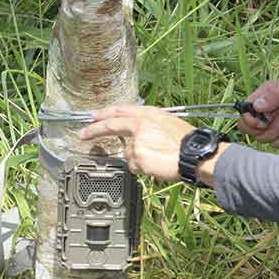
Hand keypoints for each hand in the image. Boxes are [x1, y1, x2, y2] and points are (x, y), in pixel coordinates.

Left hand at [78, 105, 193, 180]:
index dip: (105, 113)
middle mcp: (141, 123)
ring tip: (158, 160)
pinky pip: (135, 166)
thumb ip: (151, 126)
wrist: (195, 154)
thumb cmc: (188, 143)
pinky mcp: (137, 155)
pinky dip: (144, 168)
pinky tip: (157, 166)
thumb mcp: (170, 124)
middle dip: (94, 129)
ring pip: (129, 152)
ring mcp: (137, 139)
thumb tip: (139, 136)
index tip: (93, 116)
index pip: (121, 110)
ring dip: (138, 159)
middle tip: (83, 134)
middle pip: (112, 124)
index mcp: (150, 114)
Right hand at [239, 75, 278, 144]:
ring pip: (261, 138)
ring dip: (275, 132)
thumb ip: (274, 96)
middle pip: (248, 128)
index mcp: (264, 95)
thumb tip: (257, 106)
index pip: (244, 111)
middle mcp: (267, 110)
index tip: (264, 119)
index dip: (250, 119)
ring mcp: (275, 122)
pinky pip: (275, 143)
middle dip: (261, 129)